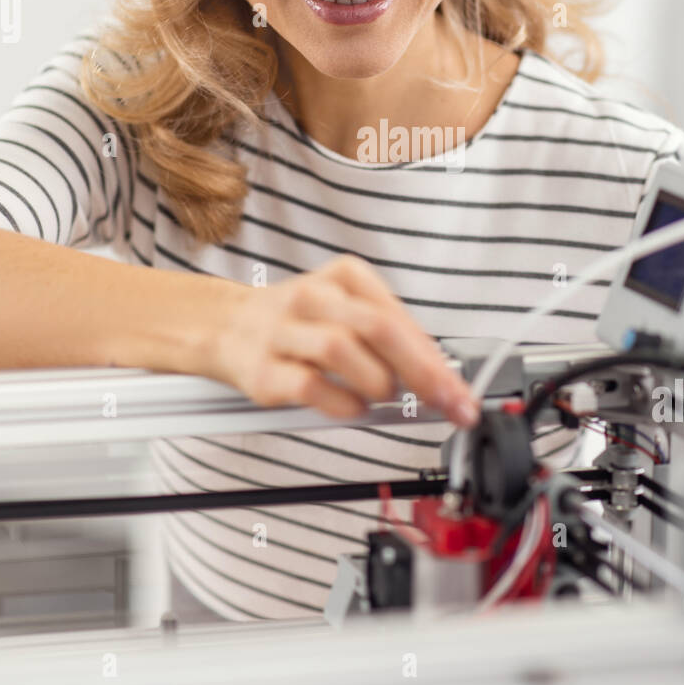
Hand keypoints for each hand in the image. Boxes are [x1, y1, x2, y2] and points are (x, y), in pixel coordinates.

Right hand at [211, 254, 480, 428]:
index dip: (434, 358)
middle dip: (420, 372)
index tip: (459, 392)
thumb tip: (440, 374)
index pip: (398, 316)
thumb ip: (392, 338)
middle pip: (377, 328)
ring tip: (380, 396)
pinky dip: (340, 403)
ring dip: (374, 383)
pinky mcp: (261, 368)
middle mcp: (313, 297)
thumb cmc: (298, 323)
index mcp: (344, 277)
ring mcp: (283, 332)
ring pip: (341, 350)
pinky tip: (350, 407)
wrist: (224, 326)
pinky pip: (308, 385)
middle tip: (443, 403)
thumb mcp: (347, 311)